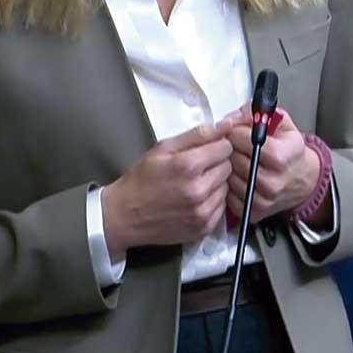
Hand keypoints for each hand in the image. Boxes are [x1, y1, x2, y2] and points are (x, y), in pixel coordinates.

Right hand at [101, 119, 235, 260]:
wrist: (124, 216)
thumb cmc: (141, 179)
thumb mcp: (163, 148)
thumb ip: (197, 134)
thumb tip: (226, 124)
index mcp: (187, 166)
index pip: (225, 148)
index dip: (217, 145)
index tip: (207, 149)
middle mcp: (198, 190)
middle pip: (228, 167)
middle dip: (216, 164)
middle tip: (197, 167)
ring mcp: (202, 212)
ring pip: (227, 188)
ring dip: (216, 183)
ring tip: (194, 184)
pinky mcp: (203, 228)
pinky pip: (222, 207)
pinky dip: (212, 201)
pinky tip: (194, 200)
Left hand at [222, 107, 321, 224]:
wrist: (303, 181)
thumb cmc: (291, 151)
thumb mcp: (283, 124)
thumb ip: (260, 114)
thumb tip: (237, 114)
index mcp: (281, 157)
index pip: (245, 140)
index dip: (236, 131)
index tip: (235, 130)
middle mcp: (272, 182)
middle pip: (235, 159)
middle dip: (230, 148)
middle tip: (233, 144)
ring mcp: (262, 200)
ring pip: (228, 178)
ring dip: (228, 167)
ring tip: (236, 160)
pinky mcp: (253, 212)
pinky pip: (229, 196)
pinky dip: (229, 185)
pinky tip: (237, 177)